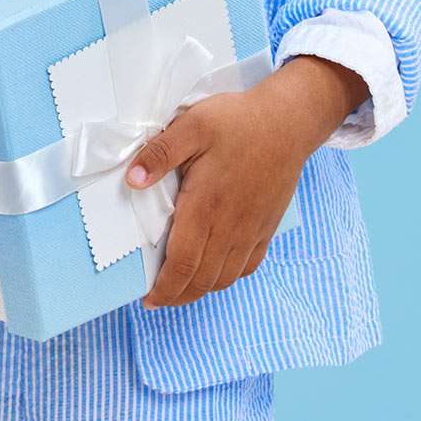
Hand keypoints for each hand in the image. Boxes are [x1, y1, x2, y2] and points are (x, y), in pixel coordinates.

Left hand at [126, 56, 364, 308]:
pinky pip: (247, 266)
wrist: (287, 122)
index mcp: (205, 207)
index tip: (148, 299)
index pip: (182, 264)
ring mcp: (251, 231)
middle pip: (201, 280)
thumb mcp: (191, 126)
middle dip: (177, 296)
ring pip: (224, 278)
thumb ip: (160, 154)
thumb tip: (132, 180)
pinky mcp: (266, 227)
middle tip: (157, 298)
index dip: (163, 289)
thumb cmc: (237, 122)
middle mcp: (229, 228)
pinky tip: (216, 270)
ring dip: (200, 289)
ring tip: (181, 287)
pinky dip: (228, 277)